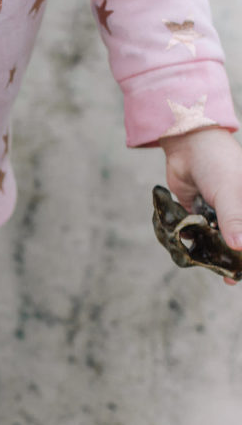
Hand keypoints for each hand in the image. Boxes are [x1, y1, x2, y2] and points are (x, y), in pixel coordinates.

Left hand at [159, 127, 241, 284]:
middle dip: (231, 258)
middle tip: (227, 278)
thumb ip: (235, 219)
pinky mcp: (196, 212)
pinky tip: (191, 248)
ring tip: (209, 266)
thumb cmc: (219, 165)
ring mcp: (216, 213)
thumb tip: (240, 248)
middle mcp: (236, 212)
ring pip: (215, 239)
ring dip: (211, 251)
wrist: (188, 146)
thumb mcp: (230, 192)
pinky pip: (195, 232)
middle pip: (236, 240)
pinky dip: (193, 240)